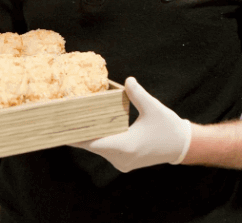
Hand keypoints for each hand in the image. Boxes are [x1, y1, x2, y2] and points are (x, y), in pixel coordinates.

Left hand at [70, 77, 191, 171]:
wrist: (183, 146)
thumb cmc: (168, 127)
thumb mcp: (153, 108)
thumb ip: (138, 94)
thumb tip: (128, 80)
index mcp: (125, 146)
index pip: (92, 143)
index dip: (74, 136)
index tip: (59, 129)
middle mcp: (121, 158)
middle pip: (92, 145)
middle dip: (77, 132)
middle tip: (58, 121)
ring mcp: (122, 162)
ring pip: (98, 148)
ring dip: (87, 136)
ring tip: (70, 122)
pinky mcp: (124, 162)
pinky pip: (105, 150)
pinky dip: (97, 139)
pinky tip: (88, 128)